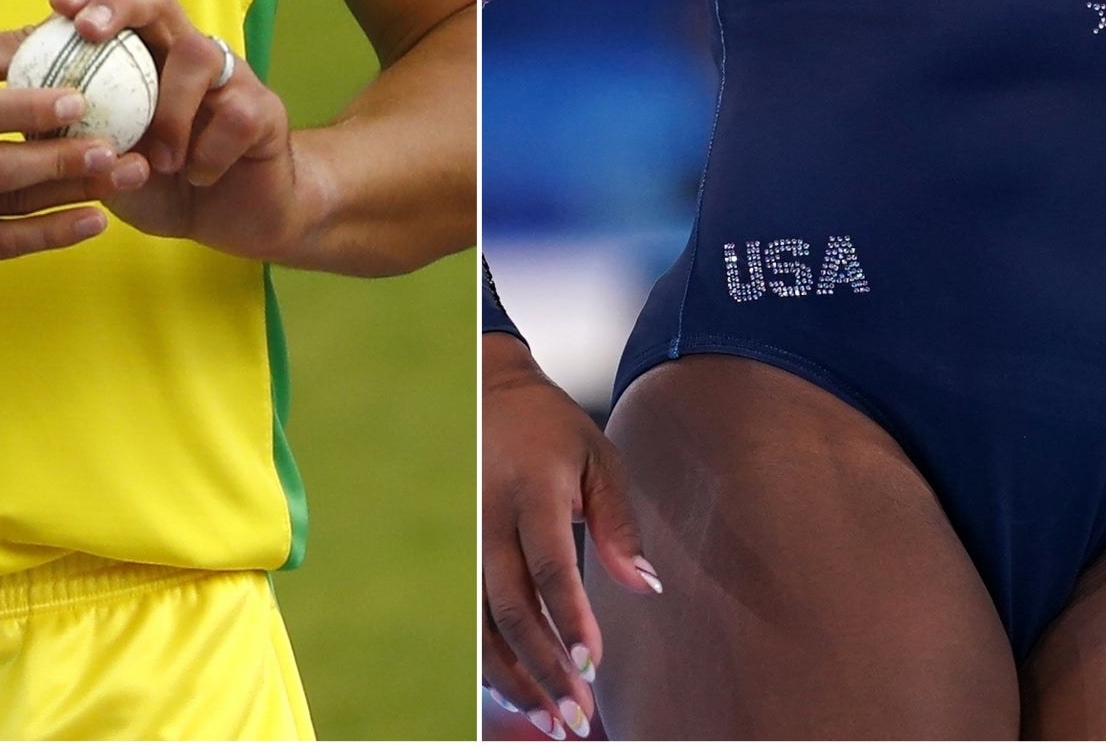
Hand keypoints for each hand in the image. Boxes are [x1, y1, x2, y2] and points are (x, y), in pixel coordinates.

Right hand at [0, 30, 145, 256]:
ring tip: (122, 180)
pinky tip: (92, 221)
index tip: (82, 102)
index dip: (29, 111)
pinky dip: (45, 237)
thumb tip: (73, 30)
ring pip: (0, 209)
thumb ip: (4, 49)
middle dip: (60, 163)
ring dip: (67, 198)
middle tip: (117, 150)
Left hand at [47, 0, 307, 260]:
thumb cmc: (165, 186)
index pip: (117, 5)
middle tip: (89, 28)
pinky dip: (210, 151)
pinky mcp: (264, 109)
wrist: (237, 218)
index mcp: (148, 58)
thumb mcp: (107, 166)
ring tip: (157, 161)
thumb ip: (75, 142)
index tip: (56, 4)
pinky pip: (238, 114)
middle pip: (159, 0)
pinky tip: (199, 178)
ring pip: (200, 55)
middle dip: (120, 4)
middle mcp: (187, 54)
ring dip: (170, 109)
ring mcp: (230, 77)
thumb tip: (23, 118)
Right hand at [483, 333, 659, 739]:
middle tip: (577, 715)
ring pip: (483, 623)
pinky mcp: (459, 555)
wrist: (487, 393)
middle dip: (544, 667)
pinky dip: (495, 662)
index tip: (591, 664)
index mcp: (530, 488)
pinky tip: (522, 693)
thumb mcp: (599, 457)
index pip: (547, 563)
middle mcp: (489, 517)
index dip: (568, 617)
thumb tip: (646, 588)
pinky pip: (471, 619)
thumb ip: (619, 523)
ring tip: (553, 721)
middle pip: (511, 606)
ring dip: (516, 678)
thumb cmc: (553, 429)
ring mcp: (466, 538)